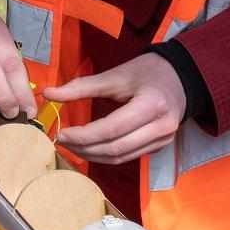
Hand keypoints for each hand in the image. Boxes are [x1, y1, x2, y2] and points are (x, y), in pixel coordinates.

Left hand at [44, 54, 185, 164]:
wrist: (181, 77)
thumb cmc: (149, 72)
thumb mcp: (117, 75)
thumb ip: (82, 86)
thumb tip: (48, 93)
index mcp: (152, 105)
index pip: (112, 129)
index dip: (83, 135)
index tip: (61, 132)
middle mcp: (161, 127)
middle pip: (115, 148)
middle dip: (84, 147)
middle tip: (62, 140)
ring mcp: (162, 140)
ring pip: (120, 157)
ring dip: (92, 154)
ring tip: (72, 144)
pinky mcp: (159, 147)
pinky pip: (128, 156)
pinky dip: (106, 154)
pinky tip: (90, 147)